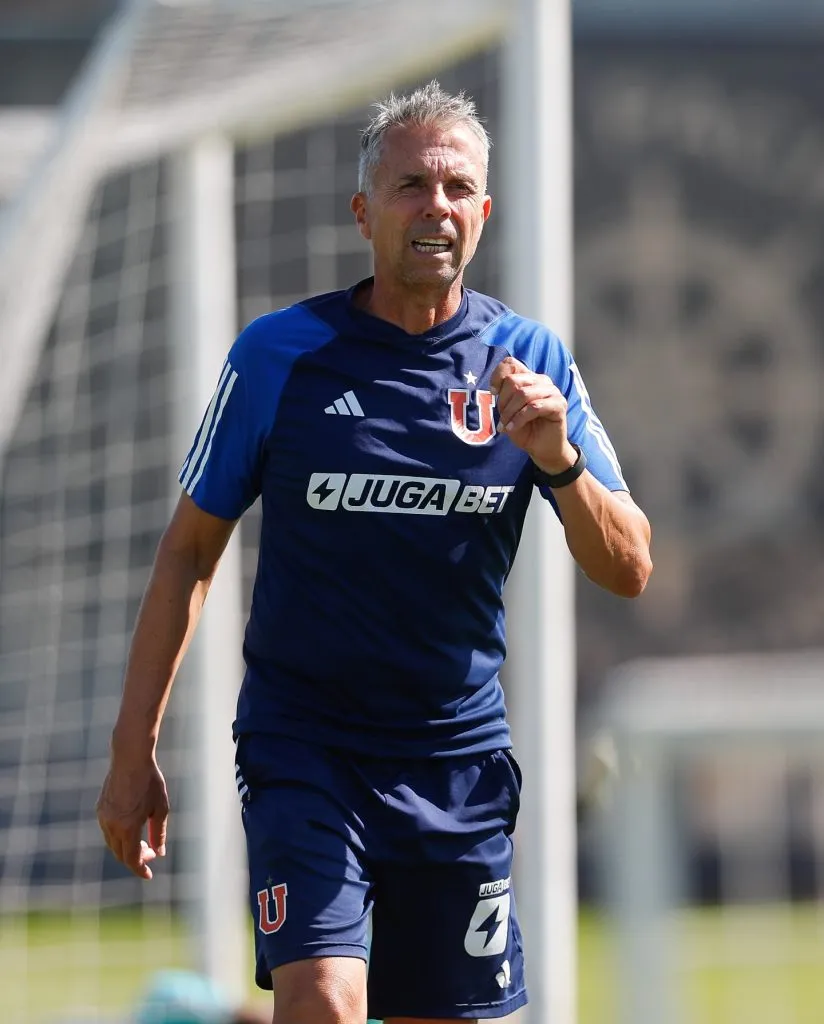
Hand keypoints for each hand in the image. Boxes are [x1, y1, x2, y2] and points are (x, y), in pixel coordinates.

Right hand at [96, 755, 168, 879]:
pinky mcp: (100, 808)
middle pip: (120, 854)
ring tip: (143, 842)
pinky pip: (108, 830)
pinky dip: (118, 836)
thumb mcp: (160, 808)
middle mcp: (111, 825)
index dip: (140, 869)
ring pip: (112, 843)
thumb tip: (159, 853)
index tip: (148, 875)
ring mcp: (103, 817)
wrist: (129, 758)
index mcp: (127, 827)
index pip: (131, 859)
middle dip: (135, 858)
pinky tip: (130, 829)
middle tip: (151, 853)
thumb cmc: (149, 781)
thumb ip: (158, 833)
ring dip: (126, 848)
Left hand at [490, 356, 577, 472]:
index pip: (510, 363)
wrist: (542, 448)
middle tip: (502, 419)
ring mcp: (552, 391)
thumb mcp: (508, 411)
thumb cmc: (524, 429)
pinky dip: (519, 419)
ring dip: (510, 413)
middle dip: (503, 402)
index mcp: (528, 378)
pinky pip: (534, 407)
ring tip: (507, 426)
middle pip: (513, 381)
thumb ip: (504, 397)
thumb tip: (496, 389)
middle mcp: (541, 380)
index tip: (493, 393)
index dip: (498, 376)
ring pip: (523, 394)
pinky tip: (513, 428)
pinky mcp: (559, 404)